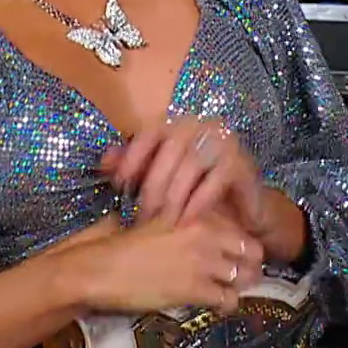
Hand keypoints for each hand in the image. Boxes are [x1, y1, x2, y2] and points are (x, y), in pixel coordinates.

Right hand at [71, 206, 263, 315]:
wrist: (96, 269)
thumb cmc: (115, 246)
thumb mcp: (152, 222)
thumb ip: (177, 223)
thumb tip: (187, 232)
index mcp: (193, 214)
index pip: (239, 228)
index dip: (241, 246)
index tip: (235, 256)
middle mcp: (204, 233)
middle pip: (252, 250)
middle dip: (250, 266)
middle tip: (240, 277)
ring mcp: (201, 260)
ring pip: (245, 276)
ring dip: (239, 287)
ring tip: (228, 293)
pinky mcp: (194, 288)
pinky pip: (228, 299)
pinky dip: (227, 305)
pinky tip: (217, 306)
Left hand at [102, 117, 267, 231]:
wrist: (243, 206)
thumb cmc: (195, 190)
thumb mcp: (161, 177)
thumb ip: (133, 166)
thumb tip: (103, 162)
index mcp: (178, 123)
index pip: (150, 133)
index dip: (132, 158)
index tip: (119, 187)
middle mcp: (202, 125)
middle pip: (169, 151)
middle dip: (152, 186)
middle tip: (141, 216)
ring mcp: (224, 142)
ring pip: (190, 166)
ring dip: (173, 198)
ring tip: (161, 223)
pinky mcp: (241, 163)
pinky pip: (214, 182)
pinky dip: (197, 204)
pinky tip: (186, 222)